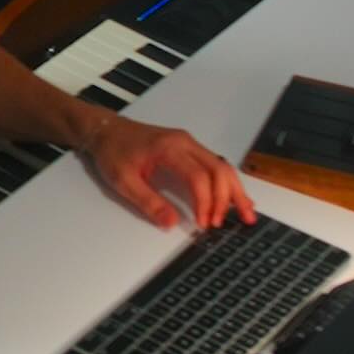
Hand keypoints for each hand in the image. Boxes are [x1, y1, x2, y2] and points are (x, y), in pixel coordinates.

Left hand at [82, 115, 256, 231]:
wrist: (106, 130)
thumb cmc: (112, 152)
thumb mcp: (123, 181)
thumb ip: (148, 202)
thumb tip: (171, 223)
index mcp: (169, 148)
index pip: (198, 176)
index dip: (205, 201)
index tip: (203, 223)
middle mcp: (185, 142)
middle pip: (218, 169)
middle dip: (226, 198)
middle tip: (223, 223)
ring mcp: (189, 144)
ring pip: (221, 166)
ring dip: (234, 190)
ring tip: (247, 213)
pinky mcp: (189, 148)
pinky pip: (214, 165)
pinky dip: (227, 182)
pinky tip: (237, 198)